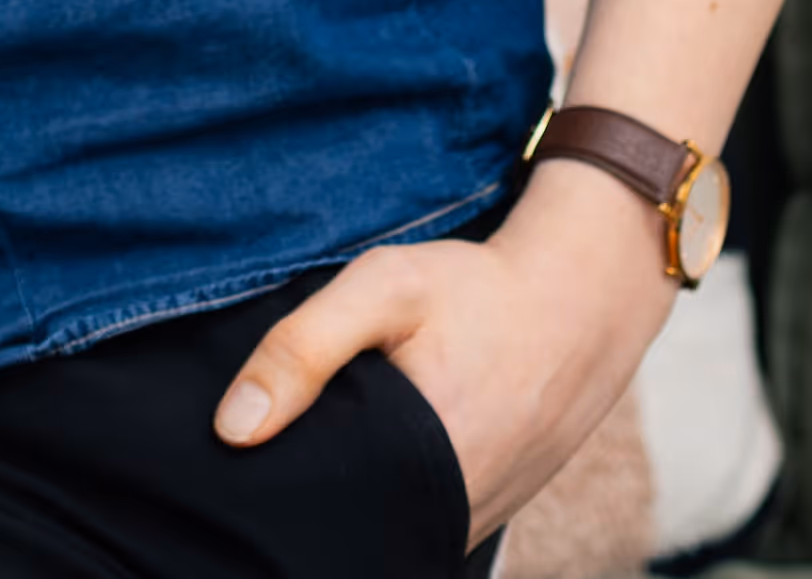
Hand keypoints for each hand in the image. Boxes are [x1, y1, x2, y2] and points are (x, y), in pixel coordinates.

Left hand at [211, 157, 676, 543]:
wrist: (579, 301)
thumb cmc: (476, 290)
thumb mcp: (384, 287)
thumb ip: (303, 349)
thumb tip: (233, 429)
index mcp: (426, 465)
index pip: (322, 508)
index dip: (282, 483)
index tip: (253, 449)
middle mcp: (454, 512)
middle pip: (350, 522)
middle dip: (316, 489)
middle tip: (302, 429)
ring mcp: (474, 521)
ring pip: (384, 526)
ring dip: (354, 491)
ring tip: (340, 433)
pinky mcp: (484, 514)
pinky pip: (419, 519)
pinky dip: (389, 491)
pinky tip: (377, 447)